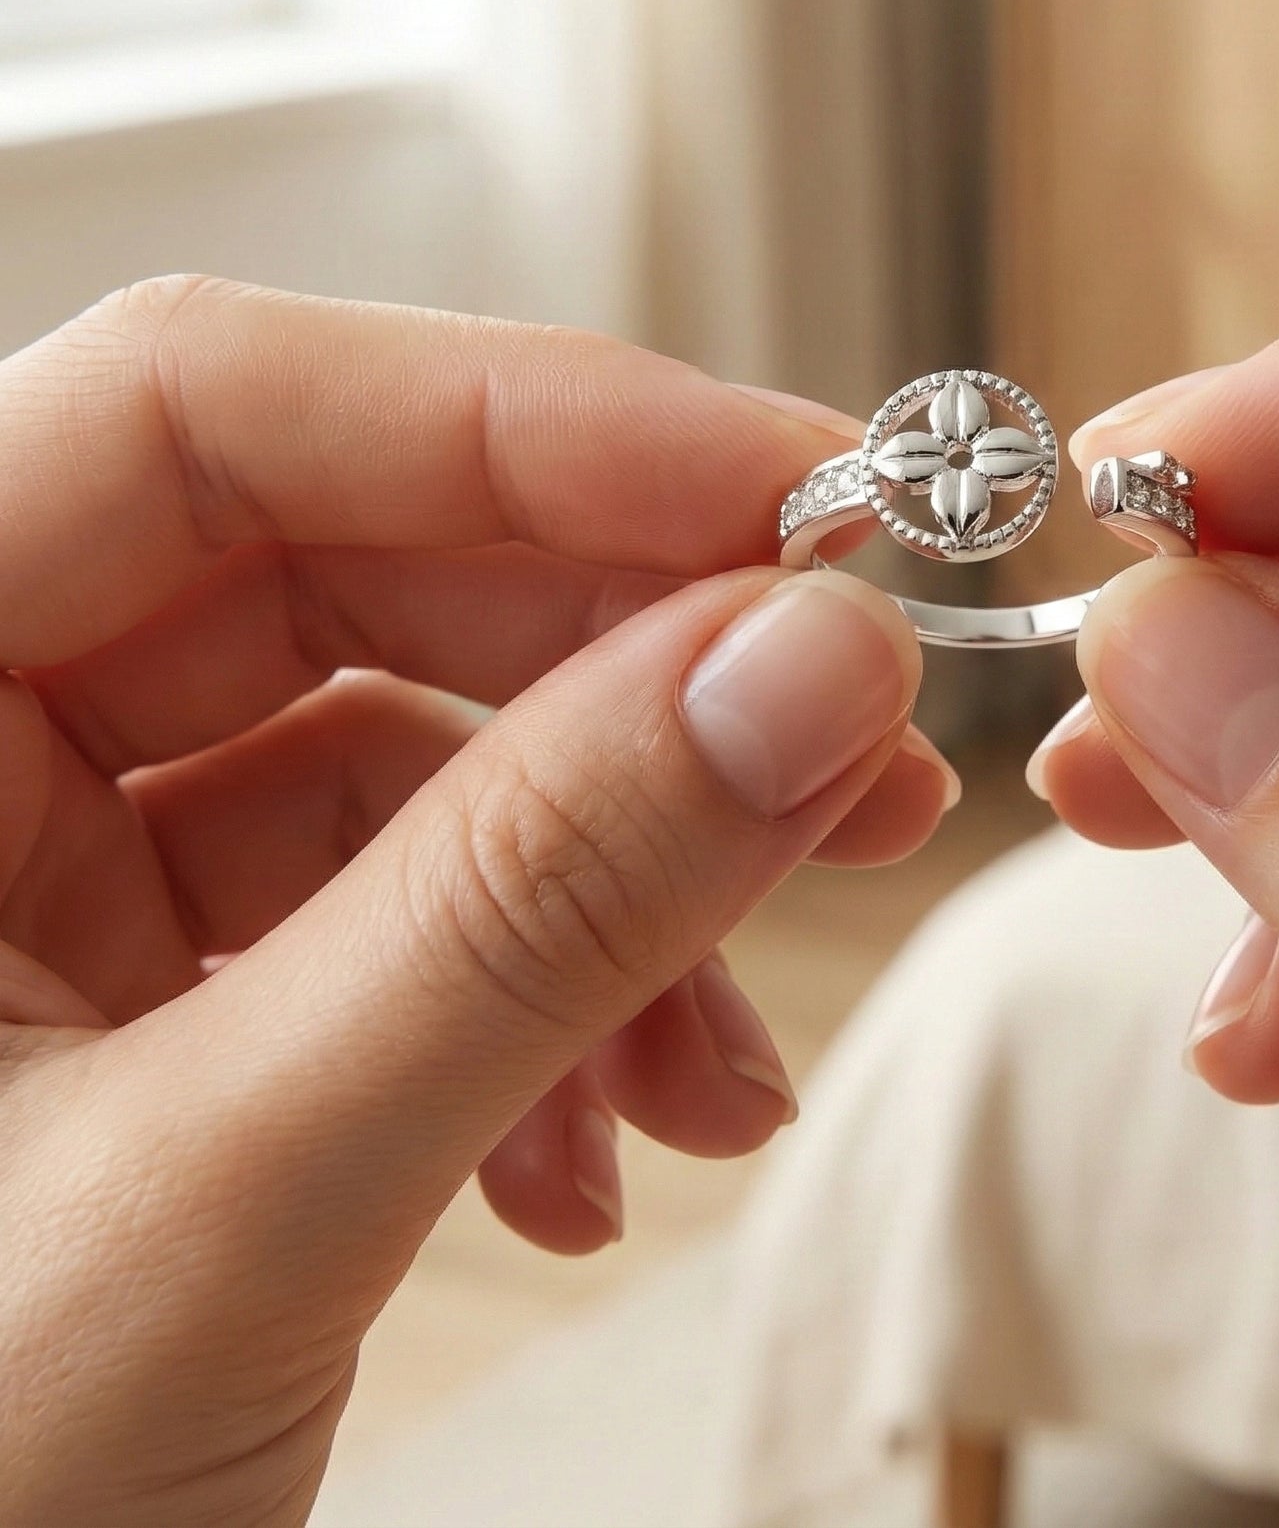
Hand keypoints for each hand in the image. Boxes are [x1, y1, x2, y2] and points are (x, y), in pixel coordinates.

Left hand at [0, 277, 948, 1525]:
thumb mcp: (217, 1209)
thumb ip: (526, 910)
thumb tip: (812, 664)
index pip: (201, 412)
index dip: (525, 418)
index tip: (798, 495)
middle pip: (346, 568)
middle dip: (631, 665)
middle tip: (854, 740)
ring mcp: (40, 889)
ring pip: (408, 756)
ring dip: (622, 881)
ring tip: (735, 1053)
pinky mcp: (153, 1008)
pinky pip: (405, 915)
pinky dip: (553, 1006)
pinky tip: (611, 1147)